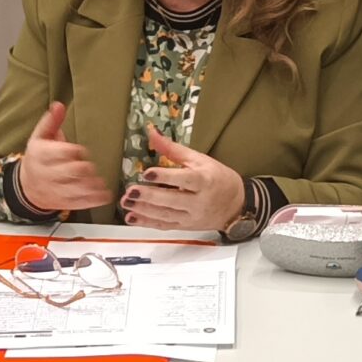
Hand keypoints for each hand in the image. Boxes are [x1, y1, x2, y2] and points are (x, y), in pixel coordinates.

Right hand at [18, 103, 108, 214]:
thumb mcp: (40, 137)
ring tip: (101, 183)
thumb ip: (51, 121)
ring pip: (74, 190)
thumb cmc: (38, 157)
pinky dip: (93, 200)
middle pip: (69, 172)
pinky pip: (79, 203)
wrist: (26, 187)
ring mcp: (55, 190)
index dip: (73, 151)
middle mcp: (47, 174)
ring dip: (91, 186)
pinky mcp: (63, 202)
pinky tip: (105, 195)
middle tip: (91, 167)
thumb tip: (59, 105)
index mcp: (41, 155)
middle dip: (83, 169)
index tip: (80, 151)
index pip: (58, 153)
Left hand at [121, 129, 247, 234]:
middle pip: (172, 200)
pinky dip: (147, 223)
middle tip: (130, 191)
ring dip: (143, 210)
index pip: (184, 179)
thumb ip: (173, 149)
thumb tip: (153, 134)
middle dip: (149, 196)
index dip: (166, 177)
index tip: (148, 173)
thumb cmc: (218, 178)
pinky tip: (132, 217)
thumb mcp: (200, 159)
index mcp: (205, 181)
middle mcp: (199, 201)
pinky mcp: (185, 227)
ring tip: (126, 202)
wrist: (235, 205)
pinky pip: (164, 226)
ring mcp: (191, 217)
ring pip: (166, 215)